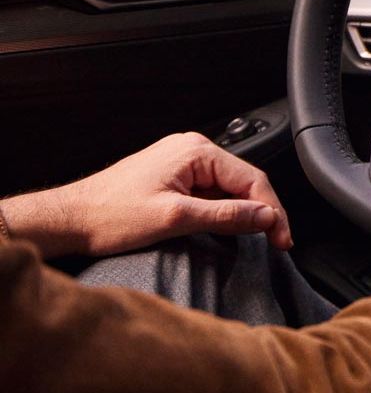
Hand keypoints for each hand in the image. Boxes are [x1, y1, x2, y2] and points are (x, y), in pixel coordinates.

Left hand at [0, 133, 291, 258]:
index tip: (282, 239)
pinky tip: (226, 229)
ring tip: (254, 239)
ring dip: (242, 214)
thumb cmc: (108, 215)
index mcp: (195, 151)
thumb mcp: (176, 218)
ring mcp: (181, 163)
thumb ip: (226, 215)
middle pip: (244, 182)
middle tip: (275, 243)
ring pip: (229, 189)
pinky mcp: (173, 177)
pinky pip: (211, 192)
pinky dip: (222, 212)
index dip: (273, 212)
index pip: (253, 179)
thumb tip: (266, 216)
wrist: (68, 220)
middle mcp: (191, 150)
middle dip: (262, 213)